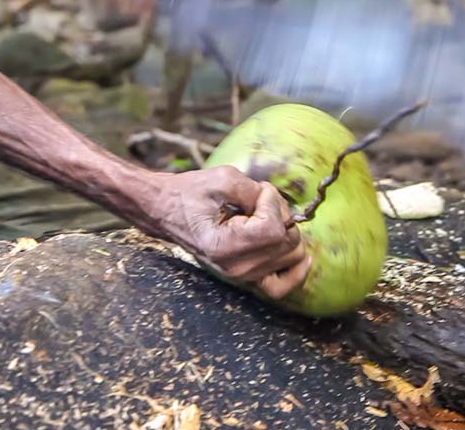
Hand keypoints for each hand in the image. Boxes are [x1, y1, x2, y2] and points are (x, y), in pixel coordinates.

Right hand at [147, 166, 311, 298]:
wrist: (167, 211)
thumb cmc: (190, 193)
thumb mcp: (223, 179)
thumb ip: (256, 191)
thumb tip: (280, 206)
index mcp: (223, 245)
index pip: (273, 228)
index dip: (272, 203)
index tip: (257, 190)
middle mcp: (235, 267)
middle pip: (287, 242)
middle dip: (281, 213)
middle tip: (258, 201)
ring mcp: (242, 276)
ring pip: (292, 257)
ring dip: (286, 231)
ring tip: (264, 217)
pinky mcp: (247, 277)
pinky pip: (283, 286)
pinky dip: (296, 271)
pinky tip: (297, 252)